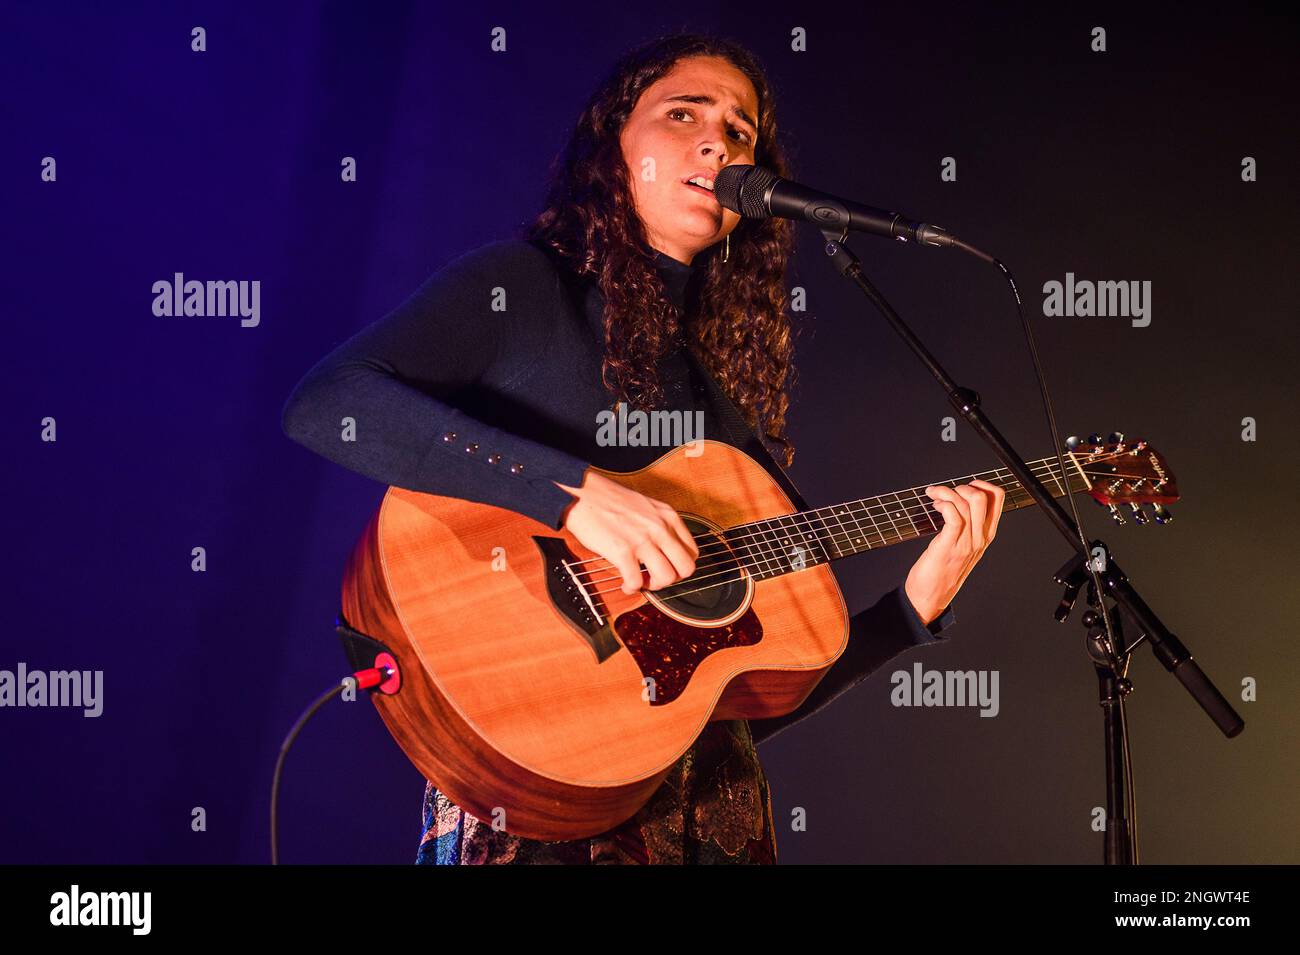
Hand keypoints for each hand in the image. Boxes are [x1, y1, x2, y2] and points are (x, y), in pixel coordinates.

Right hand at [555, 470, 698, 594]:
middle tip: (654, 577)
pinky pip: (636, 582)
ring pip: (667, 578)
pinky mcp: (622, 551)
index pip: (692, 551)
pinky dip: (631, 588)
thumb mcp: (646, 506)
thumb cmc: (608, 499)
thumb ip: (659, 525)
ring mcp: (642, 540)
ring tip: (638, 581)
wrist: (582, 493)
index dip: (680, 566)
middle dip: (672, 578)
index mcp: (668, 516)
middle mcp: (660, 528)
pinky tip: (624, 583)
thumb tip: (663, 550)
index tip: (666, 567)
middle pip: (686, 568)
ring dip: (653, 585)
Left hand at [903, 479, 1004, 624]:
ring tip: (934, 497)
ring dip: (945, 492)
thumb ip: (968, 525)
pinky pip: (952, 516)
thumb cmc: (943, 569)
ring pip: (965, 503)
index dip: (982, 484)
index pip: (998, 499)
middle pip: (983, 497)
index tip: (965, 485)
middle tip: (945, 493)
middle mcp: (980, 538)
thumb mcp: (963, 546)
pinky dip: (942, 504)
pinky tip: (934, 506)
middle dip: (961, 486)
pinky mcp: (948, 545)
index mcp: (986, 535)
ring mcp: (966, 542)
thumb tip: (960, 501)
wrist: (931, 596)